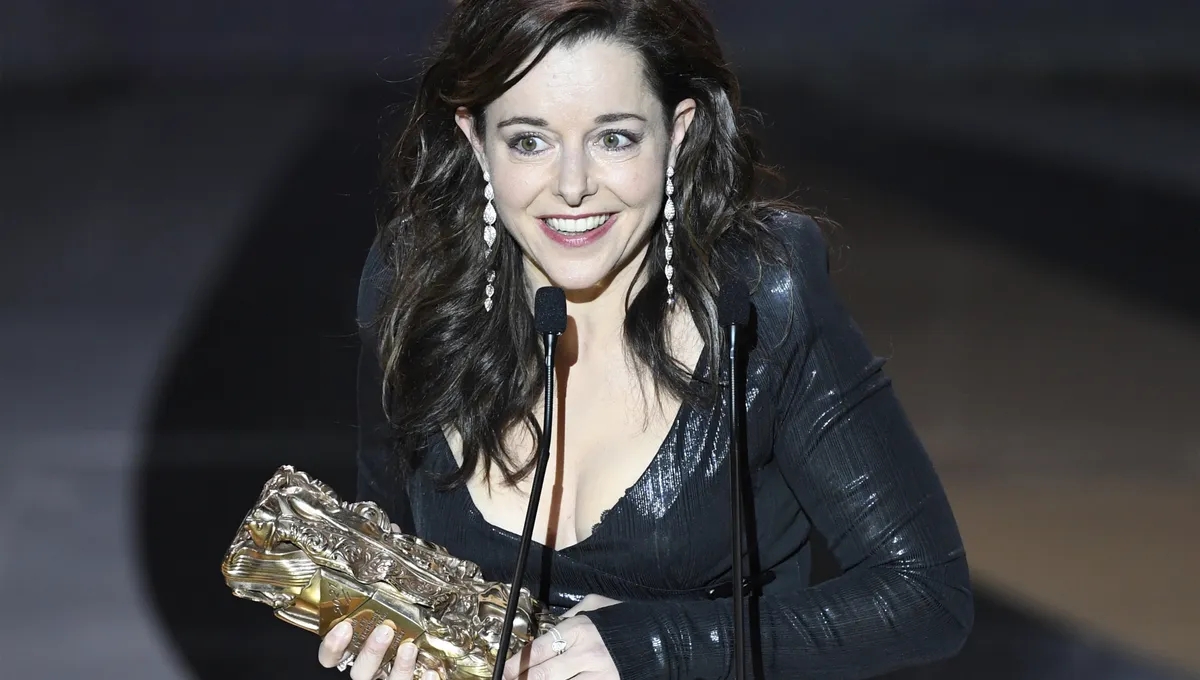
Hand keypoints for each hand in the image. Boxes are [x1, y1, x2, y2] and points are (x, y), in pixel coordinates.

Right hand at [318, 620, 436, 679]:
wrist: (412, 666)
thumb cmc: (391, 640)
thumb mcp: (374, 629)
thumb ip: (372, 620)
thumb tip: (381, 590)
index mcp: (353, 658)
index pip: (331, 658)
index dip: (333, 646)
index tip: (344, 627)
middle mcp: (367, 674)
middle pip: (360, 671)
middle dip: (371, 652)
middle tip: (385, 630)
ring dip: (400, 666)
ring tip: (410, 647)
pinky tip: (430, 672)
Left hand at [502, 595, 621, 679]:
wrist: (663, 639)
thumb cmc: (625, 620)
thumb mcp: (595, 606)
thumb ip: (569, 616)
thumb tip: (549, 629)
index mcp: (578, 629)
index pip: (538, 650)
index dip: (518, 664)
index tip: (505, 672)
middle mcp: (585, 653)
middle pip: (543, 676)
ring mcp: (599, 675)